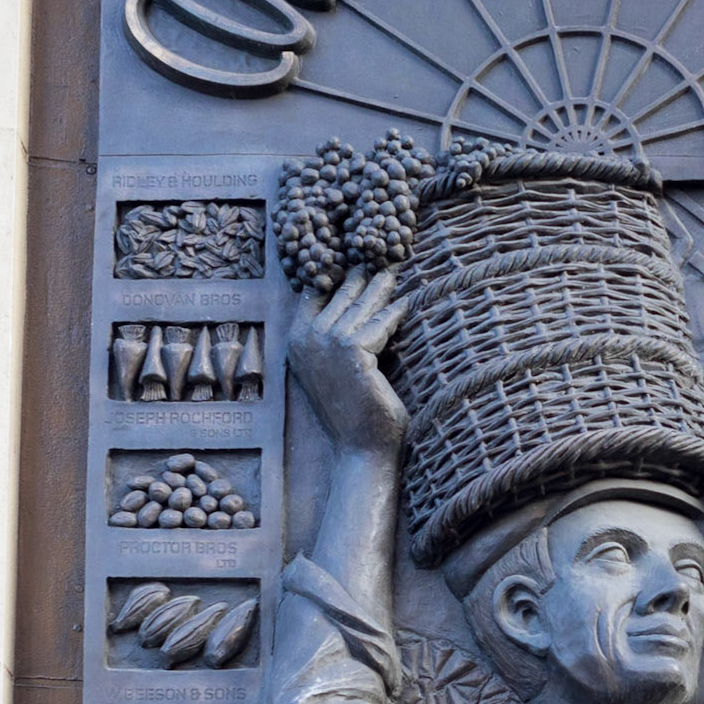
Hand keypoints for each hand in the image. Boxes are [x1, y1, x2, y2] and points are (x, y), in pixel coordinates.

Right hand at [287, 268, 407, 456]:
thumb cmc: (354, 414)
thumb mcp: (337, 368)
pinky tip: (406, 304)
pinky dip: (394, 314)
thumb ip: (339, 338)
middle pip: (340, 293)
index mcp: (296, 341)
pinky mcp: (353, 350)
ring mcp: (327, 343)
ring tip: (395, 271)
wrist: (361, 450)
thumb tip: (360, 302)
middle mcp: (306, 339)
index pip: (315, 293)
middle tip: (381, 252)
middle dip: (362, 272)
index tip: (356, 254)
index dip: (335, 272)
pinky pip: (380, 324)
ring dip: (381, 286)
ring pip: (361, 304)